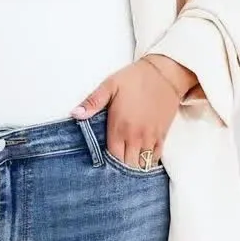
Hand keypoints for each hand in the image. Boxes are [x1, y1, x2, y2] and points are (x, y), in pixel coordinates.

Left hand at [71, 54, 192, 166]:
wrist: (164, 73)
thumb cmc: (135, 78)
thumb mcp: (109, 85)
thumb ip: (92, 103)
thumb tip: (75, 114)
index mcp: (119, 127)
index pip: (113, 157)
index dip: (108, 162)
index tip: (104, 161)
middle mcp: (135, 136)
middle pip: (128, 164)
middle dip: (121, 167)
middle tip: (116, 164)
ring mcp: (150, 137)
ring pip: (142, 164)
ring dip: (135, 166)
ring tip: (128, 164)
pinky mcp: (162, 135)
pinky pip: (156, 157)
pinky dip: (149, 161)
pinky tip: (142, 158)